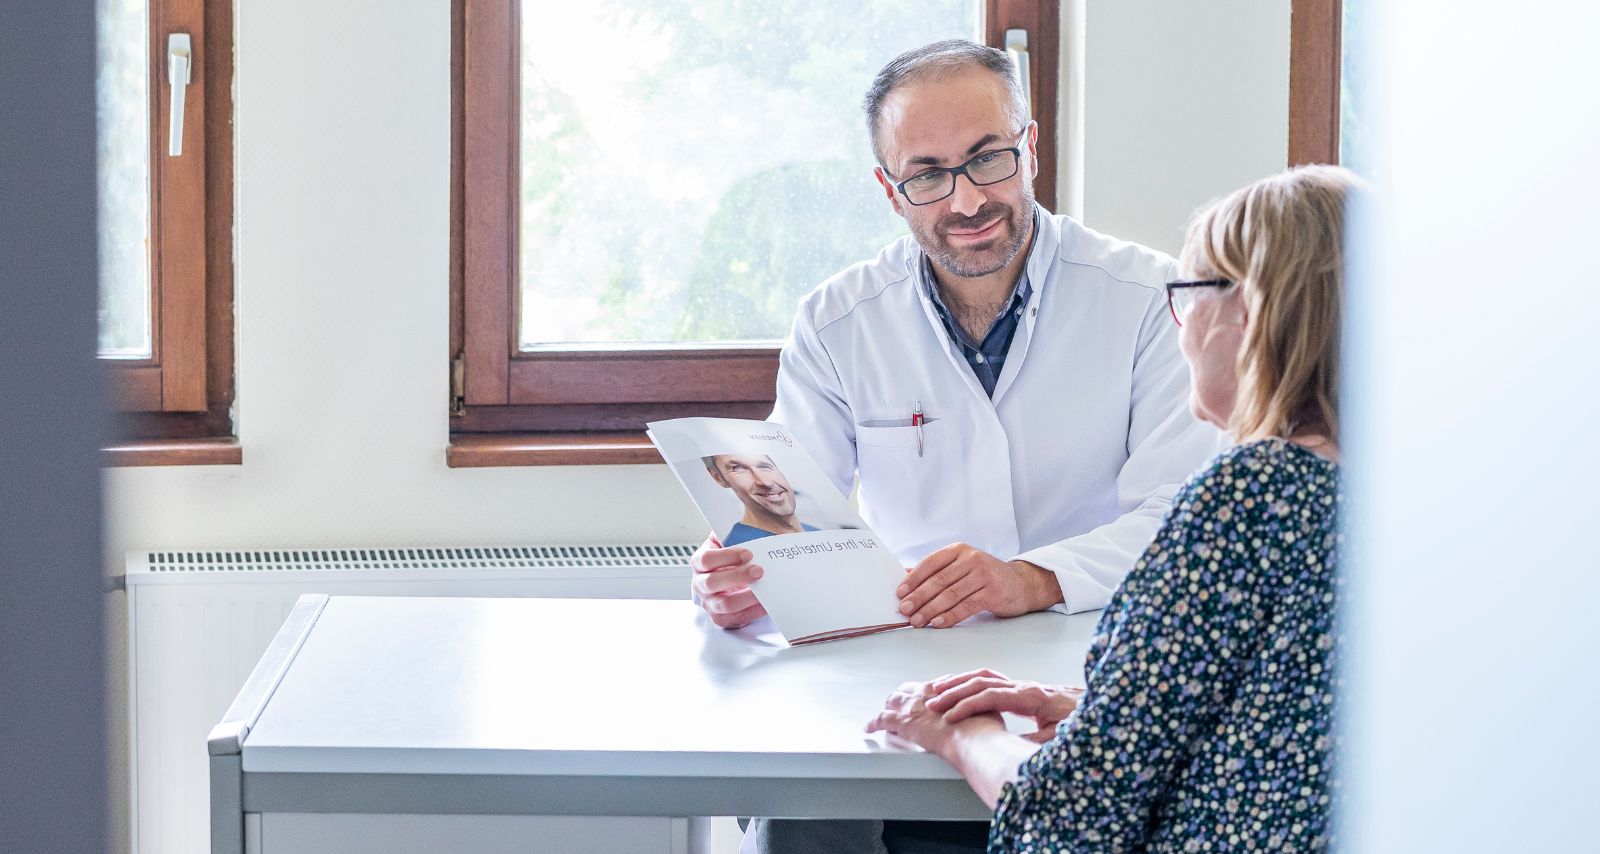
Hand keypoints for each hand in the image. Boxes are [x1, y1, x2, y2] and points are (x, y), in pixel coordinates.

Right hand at [690, 534, 767, 628]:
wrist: (735, 575)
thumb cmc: (735, 555)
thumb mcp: (732, 539)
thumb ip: (736, 532)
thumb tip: (751, 527)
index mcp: (700, 561)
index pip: (706, 559)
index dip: (726, 556)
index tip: (748, 553)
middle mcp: (700, 583)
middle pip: (712, 583)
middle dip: (737, 576)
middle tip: (759, 570)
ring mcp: (710, 602)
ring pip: (724, 605)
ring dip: (746, 597)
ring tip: (764, 589)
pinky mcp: (722, 618)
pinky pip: (736, 619)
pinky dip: (753, 612)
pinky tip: (766, 603)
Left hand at [865, 677, 1006, 760]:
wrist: (975, 736)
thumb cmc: (986, 728)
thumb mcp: (992, 712)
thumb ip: (989, 711)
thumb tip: (996, 718)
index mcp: (951, 689)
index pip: (936, 686)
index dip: (931, 692)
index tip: (929, 695)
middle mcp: (928, 692)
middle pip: (912, 689)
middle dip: (907, 695)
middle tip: (903, 702)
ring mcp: (914, 705)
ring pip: (895, 700)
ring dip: (890, 706)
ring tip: (885, 712)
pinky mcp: (904, 721)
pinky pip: (882, 719)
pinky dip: (874, 722)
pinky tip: (869, 727)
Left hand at [896, 544, 1062, 627]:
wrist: (1021, 583)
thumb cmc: (984, 576)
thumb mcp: (961, 567)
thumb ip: (935, 571)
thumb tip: (904, 577)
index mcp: (959, 550)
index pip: (930, 563)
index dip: (913, 579)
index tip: (899, 593)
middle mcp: (971, 559)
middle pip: (939, 580)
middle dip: (919, 597)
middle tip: (904, 610)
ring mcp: (984, 574)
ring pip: (951, 594)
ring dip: (931, 610)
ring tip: (917, 621)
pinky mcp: (993, 592)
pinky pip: (966, 606)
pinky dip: (950, 616)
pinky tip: (938, 623)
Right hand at [925, 668, 1083, 743]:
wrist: (1105, 708)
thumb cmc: (1085, 723)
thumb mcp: (1062, 739)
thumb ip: (1036, 744)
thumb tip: (1013, 751)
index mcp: (1032, 696)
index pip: (991, 695)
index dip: (968, 705)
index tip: (949, 717)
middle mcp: (1026, 686)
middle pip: (982, 681)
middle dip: (954, 692)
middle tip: (932, 704)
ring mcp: (1025, 686)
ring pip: (984, 677)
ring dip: (959, 684)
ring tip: (937, 693)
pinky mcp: (1025, 690)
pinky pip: (992, 681)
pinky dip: (972, 683)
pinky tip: (961, 692)